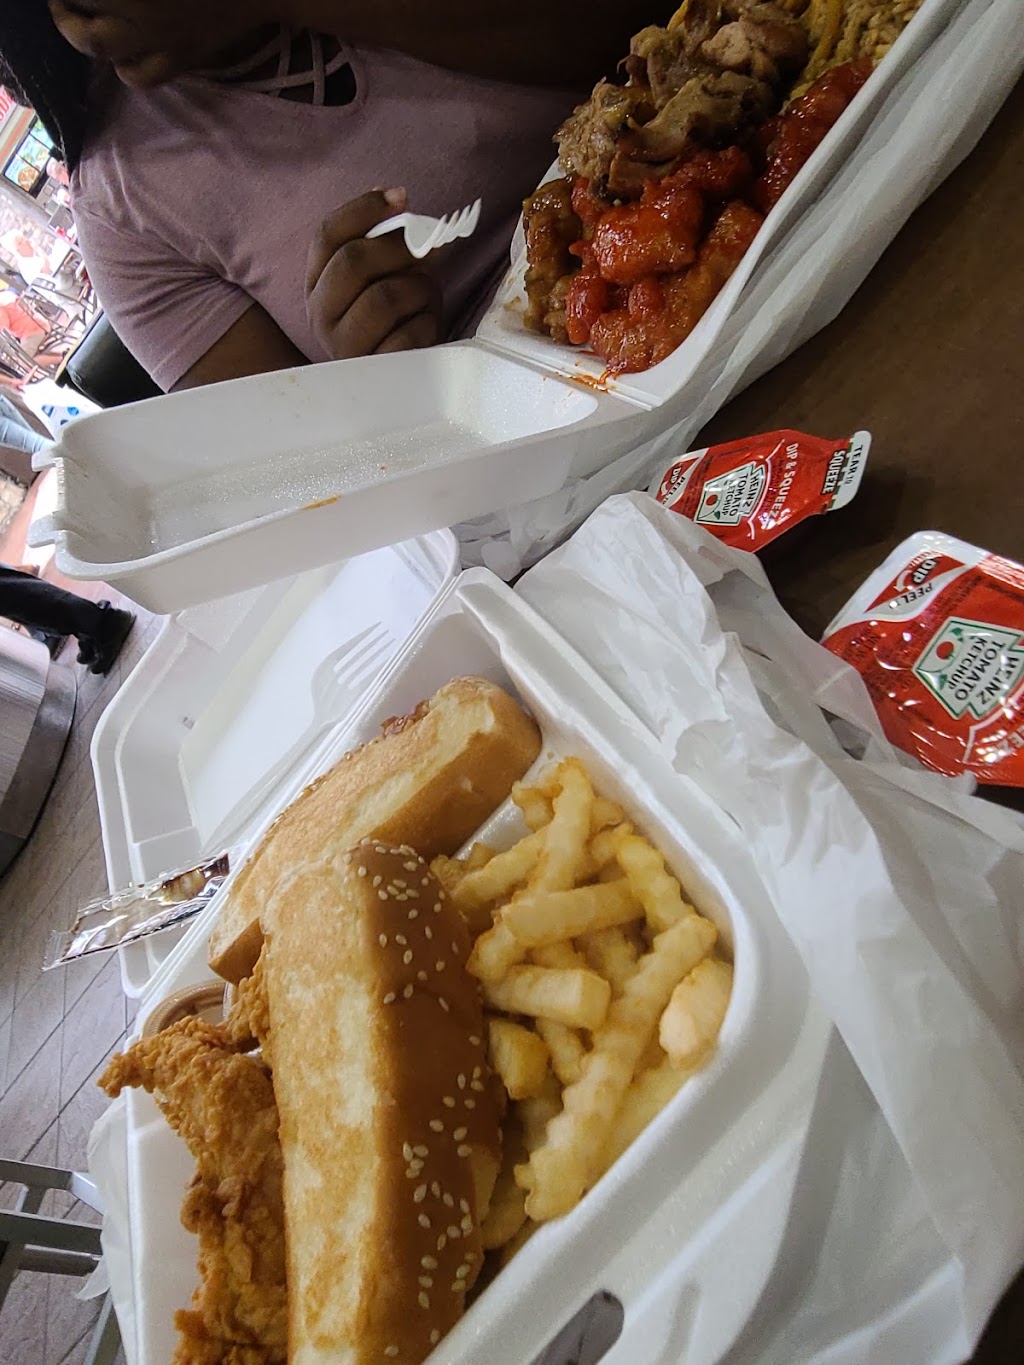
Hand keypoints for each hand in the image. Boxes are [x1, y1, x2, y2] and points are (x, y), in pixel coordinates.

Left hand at [48, 0, 272, 85]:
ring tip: (81, 23)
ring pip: (106, 53)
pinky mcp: (181, 60)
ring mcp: (162, 43)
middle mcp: (143, 16)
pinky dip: (125, 67)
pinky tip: (123, 53)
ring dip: (84, 38)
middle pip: (87, 26)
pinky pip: (142, 76)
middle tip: (62, 1)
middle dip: (64, 12)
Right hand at [306, 190, 441, 359]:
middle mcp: (320, 315)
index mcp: (316, 284)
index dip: (364, 210)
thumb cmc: (393, 319)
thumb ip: (383, 241)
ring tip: (425, 295)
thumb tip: (396, 198)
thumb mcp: (382, 275)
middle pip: (352, 262)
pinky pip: (409, 333)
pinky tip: (425, 325)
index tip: (400, 197)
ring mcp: (344, 347)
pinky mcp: (374, 372)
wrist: (399, 376)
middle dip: (398, 248)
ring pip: (384, 297)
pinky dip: (428, 322)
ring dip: (418, 288)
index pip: (327, 235)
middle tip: (428, 247)